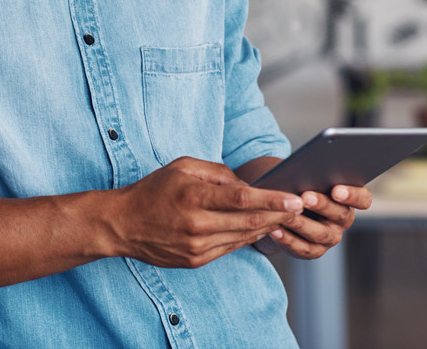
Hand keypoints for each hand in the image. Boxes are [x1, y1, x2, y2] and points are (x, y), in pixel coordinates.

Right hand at [108, 157, 304, 268]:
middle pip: (249, 221)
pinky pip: (231, 248)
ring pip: (243, 237)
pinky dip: (249, 238)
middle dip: (279, 214)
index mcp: (193, 196)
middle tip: (301, 207)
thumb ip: (216, 172)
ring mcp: (197, 247)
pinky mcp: (196, 261)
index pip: (242, 199)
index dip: (271, 200)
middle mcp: (197, 224)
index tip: (295, 198)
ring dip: (269, 228)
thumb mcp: (182, 166)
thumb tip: (245, 184)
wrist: (124, 224)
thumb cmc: (154, 190)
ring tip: (287, 216)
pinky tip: (261, 229)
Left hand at [255, 184, 371, 258]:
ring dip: (303, 223)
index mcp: (349, 199)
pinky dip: (288, 239)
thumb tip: (304, 168)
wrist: (288, 208)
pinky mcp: (314, 251)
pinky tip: (275, 230)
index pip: (363, 199)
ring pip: (321, 234)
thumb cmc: (301, 185)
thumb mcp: (309, 178)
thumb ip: (313, 174)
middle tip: (305, 196)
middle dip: (322, 205)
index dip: (352, 195)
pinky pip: (303, 248)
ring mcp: (331, 237)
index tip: (336, 190)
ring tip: (287, 214)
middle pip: (339, 214)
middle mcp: (343, 219)